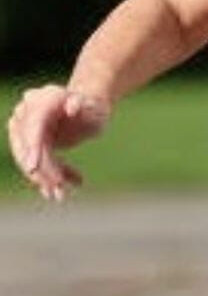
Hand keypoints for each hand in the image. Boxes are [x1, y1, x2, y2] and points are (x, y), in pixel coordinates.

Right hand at [6, 85, 110, 201]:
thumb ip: (82, 105)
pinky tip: (63, 188)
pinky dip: (50, 176)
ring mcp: (25, 128)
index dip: (32, 147)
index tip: (32, 167)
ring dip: (45, 179)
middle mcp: (27, 113)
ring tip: (61, 195)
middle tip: (57, 189)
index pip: (33, 127)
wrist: (89, 108)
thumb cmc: (93, 107)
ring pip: (30, 158)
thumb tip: (72, 107)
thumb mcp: (92, 107)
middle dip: (41, 170)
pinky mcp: (31, 143)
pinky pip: (36, 163)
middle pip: (27, 146)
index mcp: (42, 100)